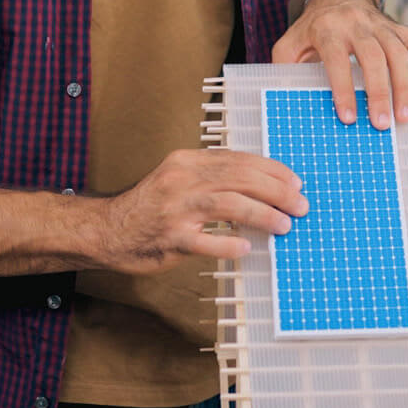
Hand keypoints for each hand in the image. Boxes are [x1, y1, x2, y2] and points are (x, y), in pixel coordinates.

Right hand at [89, 149, 308, 272]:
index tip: (295, 182)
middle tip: (300, 205)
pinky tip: (246, 248)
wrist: (107, 230)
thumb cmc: (150, 208)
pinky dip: (228, 244)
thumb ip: (214, 178)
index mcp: (187, 161)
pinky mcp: (169, 238)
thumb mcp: (180, 180)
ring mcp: (175, 209)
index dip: (272, 171)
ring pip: (228, 205)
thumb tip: (262, 186)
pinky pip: (205, 241)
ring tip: (284, 225)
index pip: (239, 160)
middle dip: (277, 191)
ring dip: (262, 215)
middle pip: (240, 179)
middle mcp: (182, 180)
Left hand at [272, 0, 407, 129]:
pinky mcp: (399, 27)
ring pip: (398, 51)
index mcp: (328, 29)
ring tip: (404, 115)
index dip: (344, 89)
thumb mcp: (290, 43)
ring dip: (403, 85)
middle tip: (381, 124)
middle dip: (379, 93)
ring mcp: (381, 25)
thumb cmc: (314, 28)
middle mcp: (357, 24)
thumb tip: (285, 99)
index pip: (338, 59)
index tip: (349, 118)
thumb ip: (284, 67)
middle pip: (373, 56)